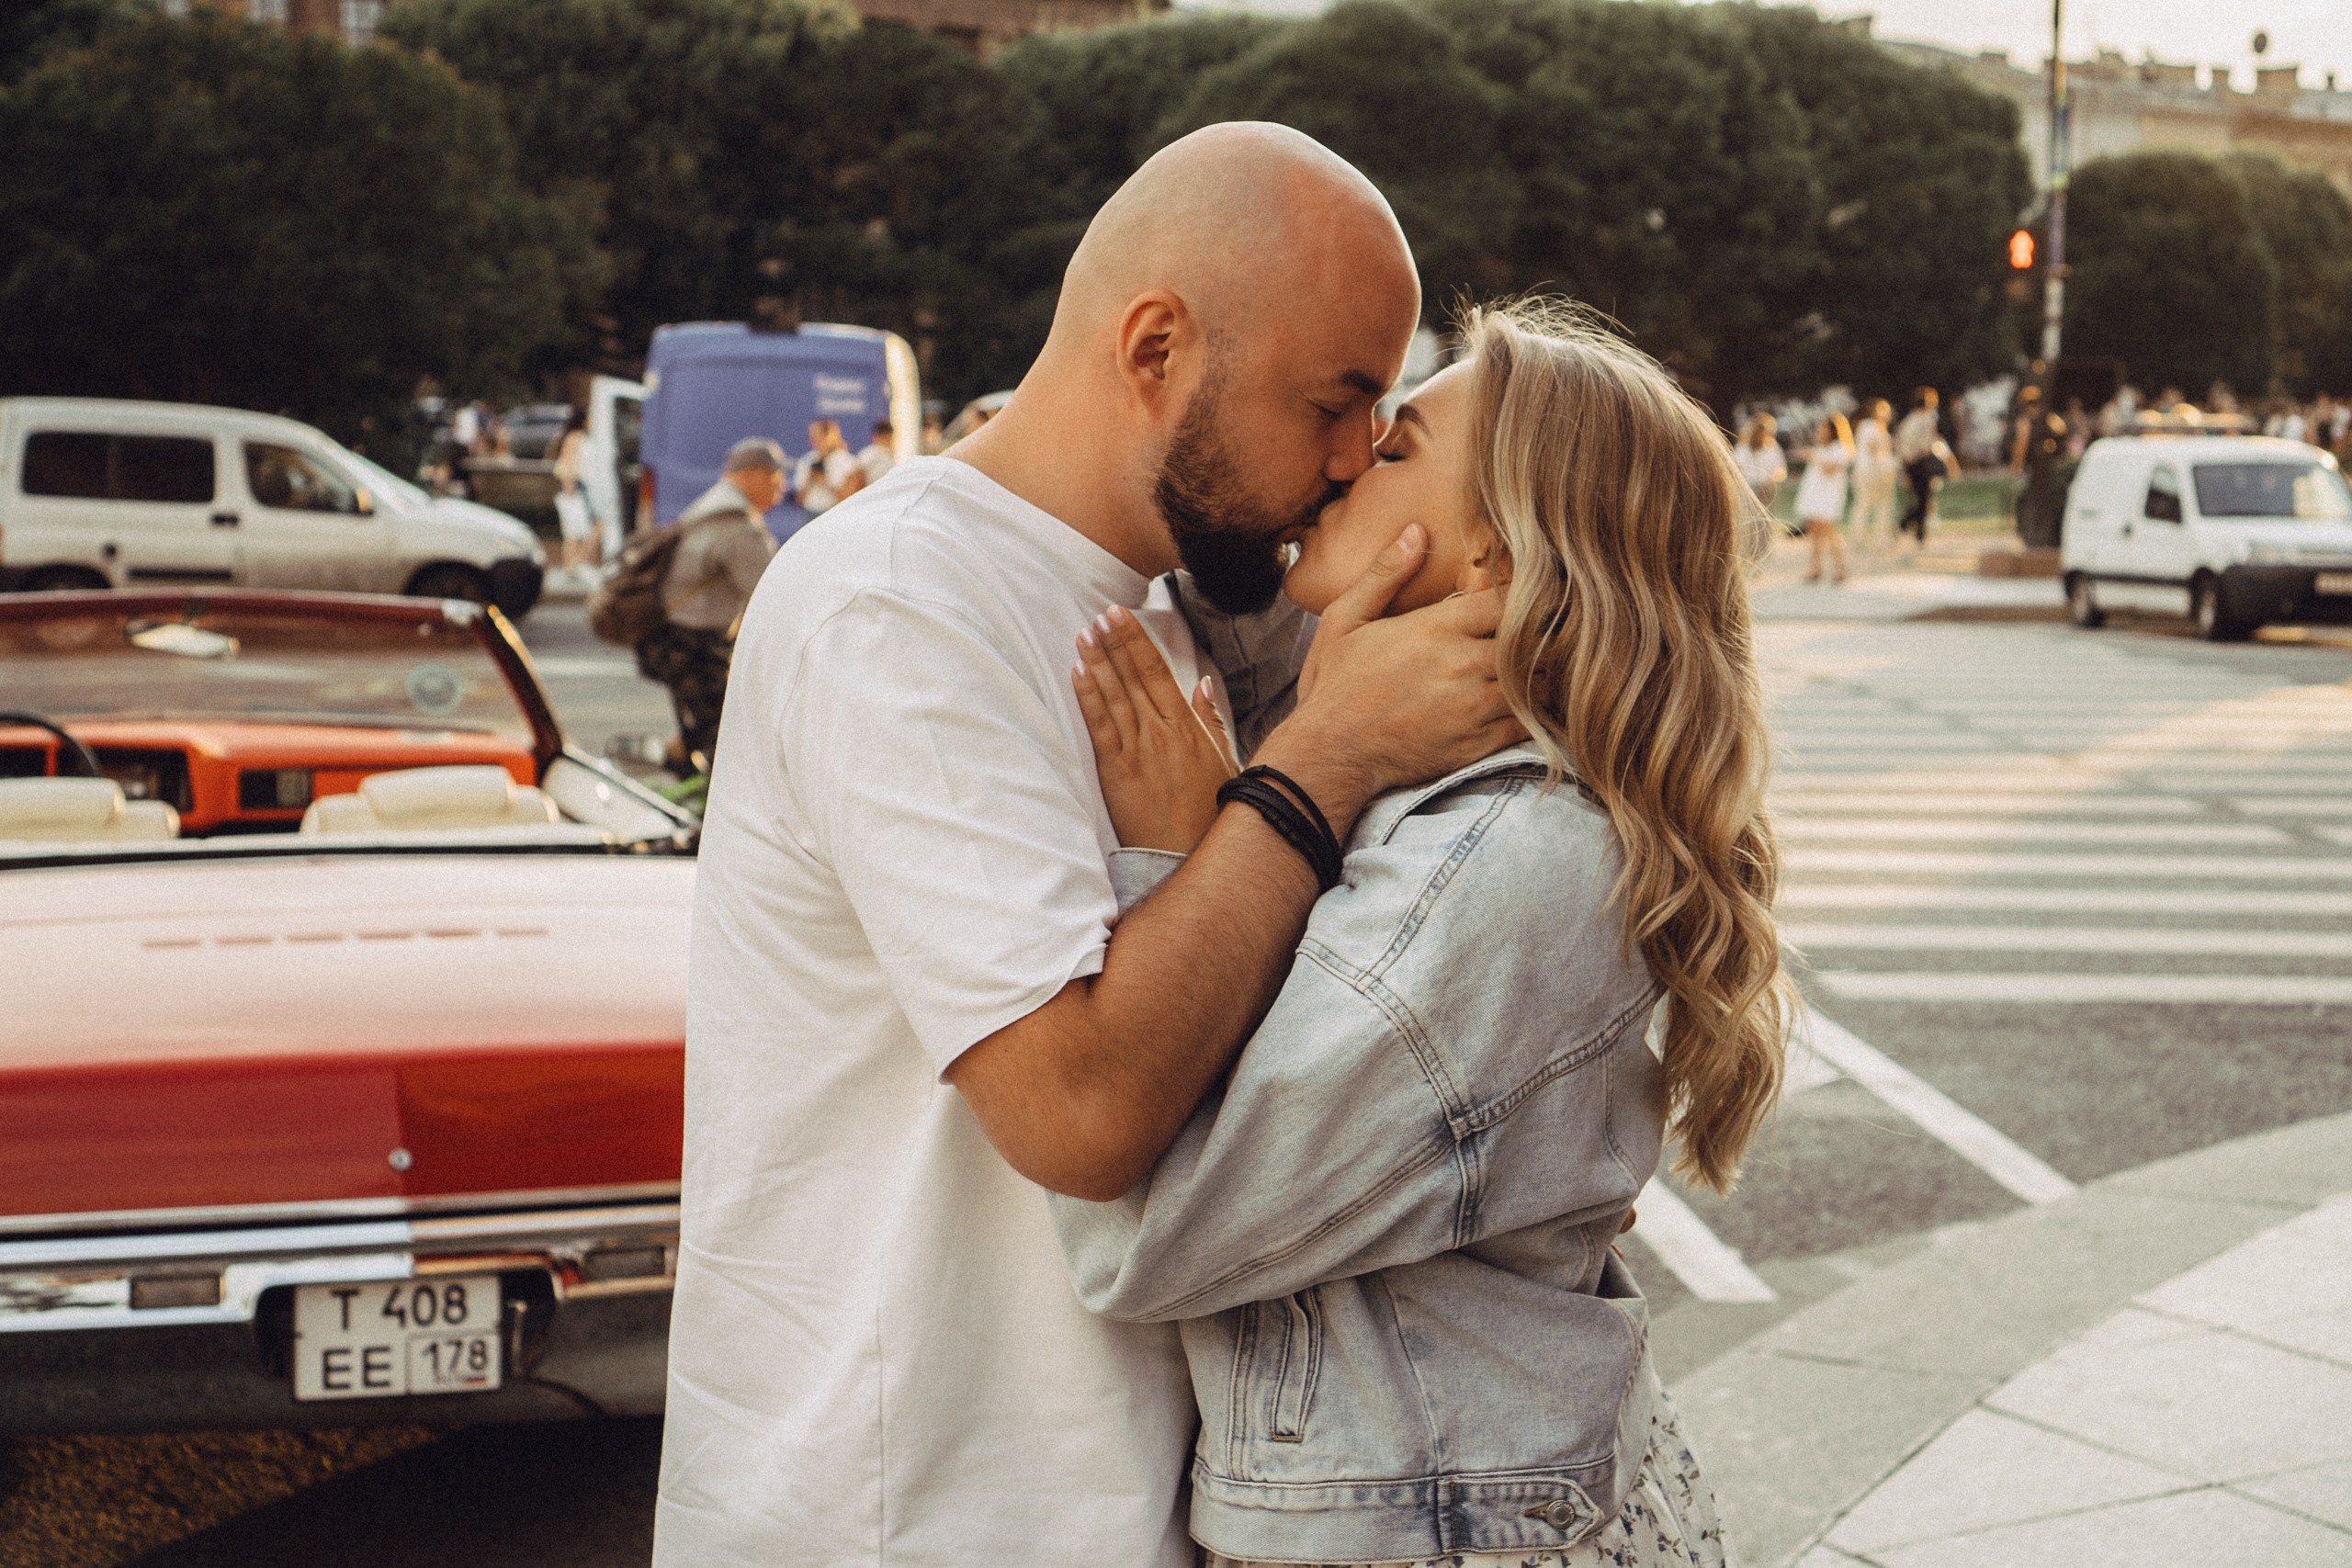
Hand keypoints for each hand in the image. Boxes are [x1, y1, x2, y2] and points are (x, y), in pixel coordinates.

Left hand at [1073, 606, 1238, 852]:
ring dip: (1098, 661)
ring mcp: (1136, 751)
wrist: (1187, 858)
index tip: (1121, 615)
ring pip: (1114, 695)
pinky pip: (1099, 726)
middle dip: (1114, 642)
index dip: (1136, 641)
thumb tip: (1203, 684)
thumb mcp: (1226, 763)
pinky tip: (1078, 673)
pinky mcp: (1115, 772)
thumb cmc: (1211, 815)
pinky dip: (1088, 697)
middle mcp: (1161, 733)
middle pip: (1132, 677)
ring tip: (1085, 634)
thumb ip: (1212, 722)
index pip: (1157, 672)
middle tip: (1099, 613)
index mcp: (1187, 727)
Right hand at [1260, 524, 1525, 832]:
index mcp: (1435, 628)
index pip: (1506, 600)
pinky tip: (1526, 702)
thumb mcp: (1345, 619)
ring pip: (1538, 681)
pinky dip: (1535, 711)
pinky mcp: (1478, 743)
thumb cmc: (1335, 685)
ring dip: (1540, 672)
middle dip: (1539, 634)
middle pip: (1533, 639)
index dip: (1520, 597)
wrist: (1331, 755)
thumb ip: (1384, 574)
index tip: (1519, 599)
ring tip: (1534, 665)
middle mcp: (1461, 665)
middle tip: (1541, 631)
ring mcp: (1473, 707)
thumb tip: (1416, 531)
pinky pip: (1529, 722)